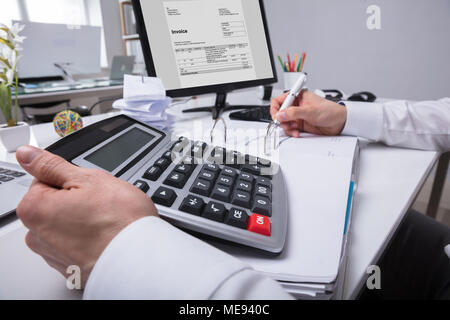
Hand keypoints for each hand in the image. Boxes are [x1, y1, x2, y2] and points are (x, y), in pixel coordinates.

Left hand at [15, 145, 157, 287]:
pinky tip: (107, 237)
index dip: (71, 179)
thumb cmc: (120, 221)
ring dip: (84, 221)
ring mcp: (55, 255)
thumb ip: (52, 165)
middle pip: (54, 204)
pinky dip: (90, 240)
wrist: (141, 258)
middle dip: (77, 200)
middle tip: (102, 203)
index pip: (45, 180)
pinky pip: (77, 246)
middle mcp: (38, 236)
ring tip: (108, 221)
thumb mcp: (88, 179)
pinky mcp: (72, 269)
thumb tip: (28, 155)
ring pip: (67, 225)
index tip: (89, 187)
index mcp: (36, 209)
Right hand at [270, 91, 346, 136]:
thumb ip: (294, 113)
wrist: (340, 123)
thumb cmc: (330, 111)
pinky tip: (297, 132)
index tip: (277, 116)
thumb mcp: (311, 111)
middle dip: (282, 120)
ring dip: (287, 127)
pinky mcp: (300, 125)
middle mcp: (296, 106)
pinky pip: (290, 129)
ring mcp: (298, 116)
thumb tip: (280, 115)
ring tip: (294, 128)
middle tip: (286, 124)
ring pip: (284, 122)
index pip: (280, 100)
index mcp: (298, 96)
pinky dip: (292, 132)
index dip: (276, 109)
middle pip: (280, 113)